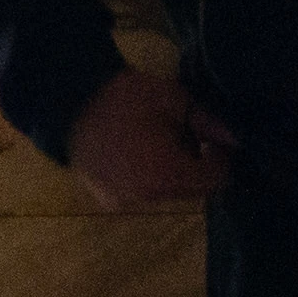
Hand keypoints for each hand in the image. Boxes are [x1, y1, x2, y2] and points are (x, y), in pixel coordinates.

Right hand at [66, 63, 239, 207]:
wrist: (63, 99)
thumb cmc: (123, 96)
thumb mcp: (172, 98)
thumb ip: (206, 121)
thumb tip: (234, 138)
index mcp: (170, 174)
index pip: (217, 180)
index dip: (222, 159)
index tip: (213, 139)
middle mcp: (150, 196)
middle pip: (191, 189)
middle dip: (195, 166)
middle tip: (187, 137)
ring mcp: (125, 199)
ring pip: (164, 192)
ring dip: (169, 172)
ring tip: (156, 141)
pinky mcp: (105, 196)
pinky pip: (138, 191)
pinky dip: (143, 177)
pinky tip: (133, 152)